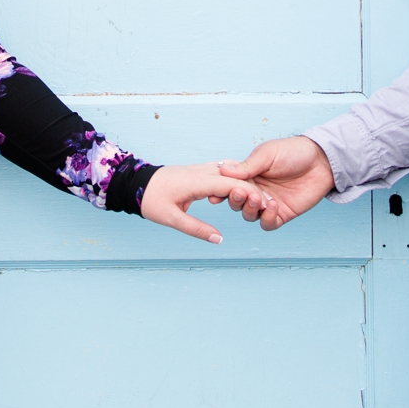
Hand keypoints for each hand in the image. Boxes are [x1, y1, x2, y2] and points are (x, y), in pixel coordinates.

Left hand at [140, 163, 267, 243]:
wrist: (136, 182)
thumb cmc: (151, 200)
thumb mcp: (171, 219)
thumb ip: (196, 229)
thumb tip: (219, 238)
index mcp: (197, 182)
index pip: (231, 185)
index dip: (250, 195)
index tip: (267, 206)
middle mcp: (202, 172)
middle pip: (236, 177)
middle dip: (254, 190)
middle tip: (271, 204)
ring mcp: (201, 169)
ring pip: (231, 171)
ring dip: (247, 183)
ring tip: (261, 197)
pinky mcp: (199, 170)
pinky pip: (223, 170)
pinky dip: (236, 178)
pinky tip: (243, 186)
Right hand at [217, 136, 333, 230]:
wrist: (321, 161)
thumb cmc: (293, 152)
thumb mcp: (268, 154)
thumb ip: (247, 166)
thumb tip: (223, 170)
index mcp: (248, 175)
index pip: (229, 186)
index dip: (221, 191)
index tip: (214, 194)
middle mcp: (255, 190)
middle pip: (236, 203)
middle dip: (236, 200)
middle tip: (241, 193)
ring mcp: (268, 203)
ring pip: (249, 215)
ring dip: (250, 209)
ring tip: (259, 199)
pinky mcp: (282, 214)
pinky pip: (267, 224)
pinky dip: (266, 218)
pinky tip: (273, 206)